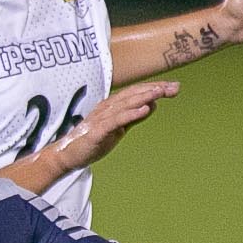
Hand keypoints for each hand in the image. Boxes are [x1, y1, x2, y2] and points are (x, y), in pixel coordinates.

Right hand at [49, 80, 180, 170]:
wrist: (68, 155)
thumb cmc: (92, 141)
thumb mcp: (118, 129)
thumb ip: (134, 117)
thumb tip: (152, 105)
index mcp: (112, 105)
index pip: (136, 93)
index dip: (155, 88)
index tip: (174, 86)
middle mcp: (107, 107)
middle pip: (133, 94)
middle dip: (154, 89)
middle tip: (174, 87)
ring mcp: (101, 118)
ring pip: (126, 104)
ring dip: (144, 96)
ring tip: (161, 92)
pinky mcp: (97, 130)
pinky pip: (116, 120)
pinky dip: (131, 114)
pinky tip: (145, 109)